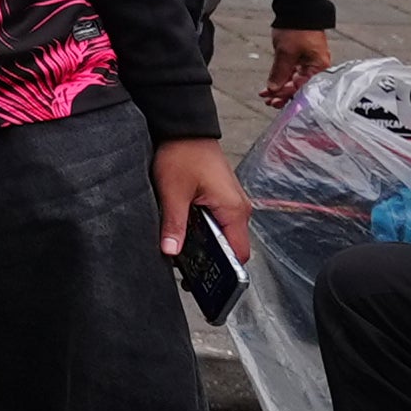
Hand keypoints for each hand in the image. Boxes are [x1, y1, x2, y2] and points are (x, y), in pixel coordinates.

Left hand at [152, 133, 251, 267]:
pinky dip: (202, 233)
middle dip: (211, 262)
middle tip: (188, 275)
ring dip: (204, 247)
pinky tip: (183, 237)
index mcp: (233, 210)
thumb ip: (174, 223)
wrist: (184, 126)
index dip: (225, 272)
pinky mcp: (219, 198)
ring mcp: (229, 203)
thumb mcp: (173, 191)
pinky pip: (215, 224)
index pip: (238, 254)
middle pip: (230, 248)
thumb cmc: (183, 152)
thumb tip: (171, 252)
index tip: (207, 285)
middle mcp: (237, 209)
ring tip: (183, 258)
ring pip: (222, 236)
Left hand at [263, 26, 332, 108]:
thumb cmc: (297, 29)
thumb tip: (273, 89)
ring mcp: (308, 61)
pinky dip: (281, 77)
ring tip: (266, 95)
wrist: (297, 8)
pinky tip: (271, 85)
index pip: (302, 87)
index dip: (286, 95)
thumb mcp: (286, 53)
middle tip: (269, 102)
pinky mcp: (301, 56)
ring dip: (280, 87)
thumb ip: (280, 73)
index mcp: (319, 67)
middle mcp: (316, 66)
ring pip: (294, 80)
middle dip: (283, 94)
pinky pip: (291, 71)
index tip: (273, 101)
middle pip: (299, 86)